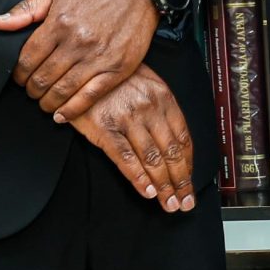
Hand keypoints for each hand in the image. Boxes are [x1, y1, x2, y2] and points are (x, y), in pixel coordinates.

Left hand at [0, 0, 158, 120]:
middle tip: (32, 92)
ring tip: (45, 103)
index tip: (20, 79)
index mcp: (59, 23)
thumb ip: (25, 9)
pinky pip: (89, 96)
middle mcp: (77, 42)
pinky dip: (72, 110)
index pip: (27, 59)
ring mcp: (97, 57)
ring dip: (47, 103)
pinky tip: (61, 115)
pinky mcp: (116, 69)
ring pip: (62, 90)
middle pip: (42, 78)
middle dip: (32, 91)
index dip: (18, 75)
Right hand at [69, 70, 196, 211]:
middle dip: (181, 181)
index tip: (190, 182)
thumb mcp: (144, 83)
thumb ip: (160, 108)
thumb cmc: (113, 76)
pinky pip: (125, 158)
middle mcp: (149, 108)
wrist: (79, 65)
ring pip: (152, 158)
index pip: (184, 137)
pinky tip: (148, 192)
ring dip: (164, 186)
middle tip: (185, 203)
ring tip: (169, 204)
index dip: (189, 164)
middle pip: (172, 152)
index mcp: (163, 97)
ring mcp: (127, 118)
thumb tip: (174, 140)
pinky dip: (139, 178)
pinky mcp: (104, 128)